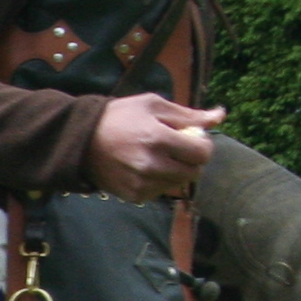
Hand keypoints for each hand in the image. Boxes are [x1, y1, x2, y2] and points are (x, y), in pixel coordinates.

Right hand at [85, 95, 222, 203]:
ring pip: (178, 184)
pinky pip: (160, 192)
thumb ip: (188, 114)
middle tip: (178, 149)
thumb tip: (220, 115)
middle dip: (191, 160)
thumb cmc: (120, 116)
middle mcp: (151, 165)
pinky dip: (160, 182)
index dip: (202, 145)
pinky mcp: (133, 195)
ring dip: (176, 171)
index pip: (201, 153)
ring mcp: (141, 183)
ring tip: (160, 158)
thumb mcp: (154, 106)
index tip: (192, 138)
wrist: (80, 140)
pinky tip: (146, 169)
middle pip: (194, 172)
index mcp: (158, 139)